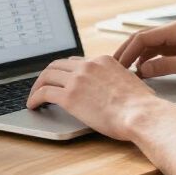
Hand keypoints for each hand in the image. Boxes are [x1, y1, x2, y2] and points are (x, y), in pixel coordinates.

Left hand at [26, 54, 165, 139]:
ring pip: (46, 76)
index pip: (76, 61)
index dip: (65, 71)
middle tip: (42, 86)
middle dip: (47, 76)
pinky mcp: (69, 96)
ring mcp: (77, 79)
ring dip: (37, 86)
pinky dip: (34, 98)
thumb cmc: (142, 105)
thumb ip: (118, 81)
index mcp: (103, 60)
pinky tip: (33, 106)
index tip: (61, 79)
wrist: (141, 114)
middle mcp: (88, 66)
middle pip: (57, 65)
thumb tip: (118, 90)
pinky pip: (44, 93)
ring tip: (33, 97)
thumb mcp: (131, 83)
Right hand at [114, 20, 175, 82]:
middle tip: (114, 66)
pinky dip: (150, 59)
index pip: (143, 37)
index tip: (117, 65)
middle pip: (144, 38)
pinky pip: (161, 50)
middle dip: (127, 52)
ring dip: (138, 56)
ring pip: (151, 45)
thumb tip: (142, 70)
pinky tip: (144, 70)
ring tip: (126, 71)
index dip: (127, 51)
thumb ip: (165, 67)